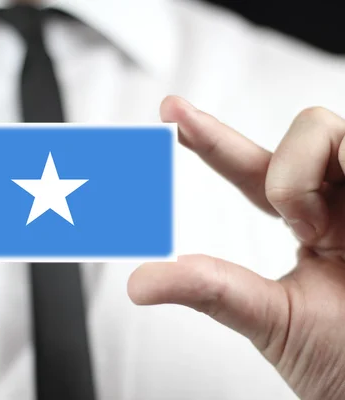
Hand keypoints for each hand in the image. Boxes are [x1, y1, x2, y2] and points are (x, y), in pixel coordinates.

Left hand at [128, 96, 344, 399]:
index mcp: (312, 224)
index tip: (169, 111)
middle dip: (285, 173)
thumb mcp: (272, 319)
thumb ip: (212, 290)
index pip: (253, 169)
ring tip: (327, 231)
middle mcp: (344, 202)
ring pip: (328, 130)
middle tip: (299, 226)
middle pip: (305, 132)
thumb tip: (138, 283)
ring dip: (308, 179)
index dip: (210, 138)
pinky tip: (344, 225)